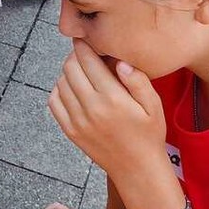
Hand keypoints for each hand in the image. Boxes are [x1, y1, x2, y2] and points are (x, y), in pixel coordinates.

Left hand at [48, 40, 166, 176]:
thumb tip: (119, 61)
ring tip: (80, 71)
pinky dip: (58, 90)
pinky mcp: (70, 131)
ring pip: (60, 83)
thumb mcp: (154, 105)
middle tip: (83, 54)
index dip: (83, 46)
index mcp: (112, 98)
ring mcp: (77, 121)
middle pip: (70, 69)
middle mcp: (91, 108)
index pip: (88, 61)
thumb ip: (138, 80)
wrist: (136, 168)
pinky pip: (54, 103)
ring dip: (67, 73)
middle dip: (75, 57)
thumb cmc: (149, 134)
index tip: (84, 39)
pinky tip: (72, 89)